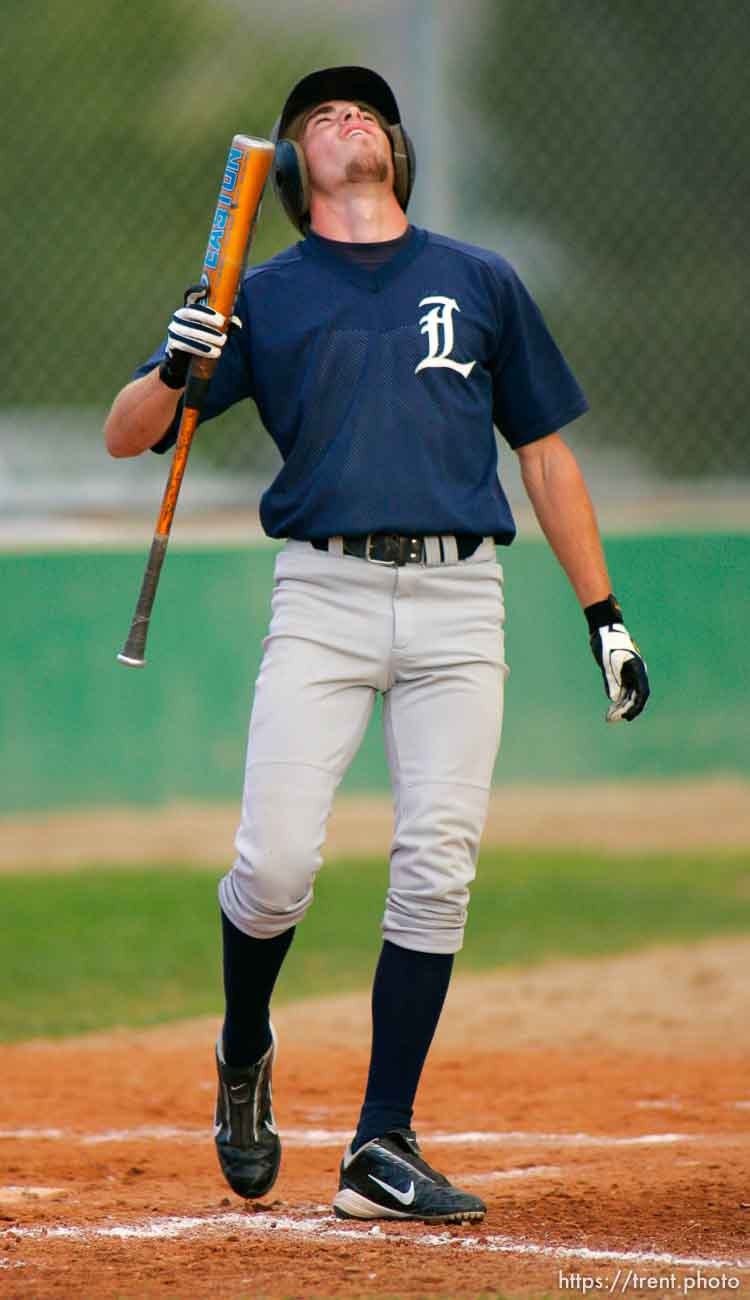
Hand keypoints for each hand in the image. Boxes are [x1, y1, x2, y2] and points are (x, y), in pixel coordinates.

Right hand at [158, 283, 240, 389]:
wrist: (185, 359)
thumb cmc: (202, 339)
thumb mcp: (213, 329)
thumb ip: (224, 324)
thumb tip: (238, 324)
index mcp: (188, 308)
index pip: (190, 297)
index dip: (196, 293)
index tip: (208, 296)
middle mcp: (178, 316)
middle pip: (190, 314)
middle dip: (208, 322)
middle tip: (224, 333)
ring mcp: (173, 329)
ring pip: (188, 331)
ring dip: (206, 339)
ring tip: (221, 347)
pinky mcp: (171, 343)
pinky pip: (184, 345)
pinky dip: (199, 349)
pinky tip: (211, 353)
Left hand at [585, 596, 649, 723]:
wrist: (603, 629)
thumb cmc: (607, 642)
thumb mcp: (607, 662)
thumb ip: (611, 679)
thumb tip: (613, 698)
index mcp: (637, 668)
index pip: (642, 692)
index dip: (637, 706)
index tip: (628, 716)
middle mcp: (636, 673)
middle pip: (635, 696)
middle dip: (626, 710)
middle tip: (614, 720)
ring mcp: (629, 674)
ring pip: (628, 696)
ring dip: (620, 708)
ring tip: (609, 718)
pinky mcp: (620, 675)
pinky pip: (621, 692)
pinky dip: (616, 701)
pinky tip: (610, 710)